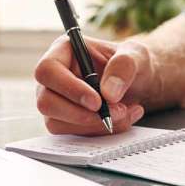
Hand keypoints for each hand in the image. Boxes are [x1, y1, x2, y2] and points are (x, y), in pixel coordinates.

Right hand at [33, 35, 157, 134]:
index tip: (97, 102)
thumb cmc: (131, 62)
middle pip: (46, 102)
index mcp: (64, 51)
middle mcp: (54, 77)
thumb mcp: (136, 56)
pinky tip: (122, 118)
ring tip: (125, 112)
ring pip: (57, 123)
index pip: (48, 70)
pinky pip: (72, 134)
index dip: (68, 88)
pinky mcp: (64, 120)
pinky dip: (99, 131)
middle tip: (116, 113)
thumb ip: (123, 67)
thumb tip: (108, 93)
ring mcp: (55, 100)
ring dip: (94, 125)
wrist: (138, 82)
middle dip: (81, 114)